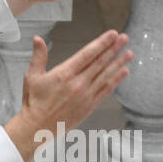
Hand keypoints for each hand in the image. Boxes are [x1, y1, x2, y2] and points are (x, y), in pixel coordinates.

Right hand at [3, 29, 131, 161]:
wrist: (37, 126)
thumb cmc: (34, 102)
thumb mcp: (32, 76)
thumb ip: (38, 56)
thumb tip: (38, 39)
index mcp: (64, 73)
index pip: (88, 54)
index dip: (102, 43)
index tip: (112, 35)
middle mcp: (78, 83)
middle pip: (100, 62)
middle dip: (114, 49)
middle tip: (125, 38)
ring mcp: (85, 95)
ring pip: (106, 75)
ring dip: (119, 63)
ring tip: (129, 53)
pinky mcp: (89, 106)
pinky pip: (106, 91)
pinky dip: (116, 81)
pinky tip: (124, 73)